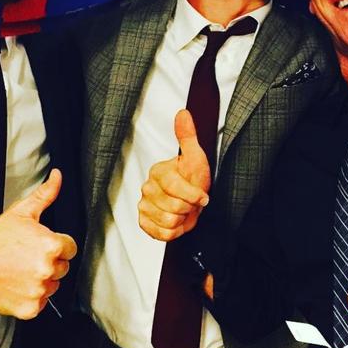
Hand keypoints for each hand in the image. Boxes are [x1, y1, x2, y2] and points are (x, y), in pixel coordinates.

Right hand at [0, 168, 77, 319]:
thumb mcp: (22, 212)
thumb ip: (45, 194)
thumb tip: (57, 177)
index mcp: (50, 245)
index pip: (71, 247)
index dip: (59, 244)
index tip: (44, 244)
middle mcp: (47, 269)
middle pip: (63, 266)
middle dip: (51, 260)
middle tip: (29, 256)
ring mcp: (38, 290)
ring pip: (54, 284)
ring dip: (43, 278)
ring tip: (23, 269)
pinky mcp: (30, 307)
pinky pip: (41, 302)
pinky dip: (32, 296)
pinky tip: (19, 283)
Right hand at [138, 109, 210, 240]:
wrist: (192, 200)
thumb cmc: (194, 178)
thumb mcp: (196, 156)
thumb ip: (188, 136)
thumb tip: (183, 113)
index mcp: (158, 171)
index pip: (174, 187)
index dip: (192, 194)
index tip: (203, 196)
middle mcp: (146, 187)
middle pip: (172, 206)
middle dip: (189, 208)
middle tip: (192, 203)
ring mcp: (143, 205)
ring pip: (167, 222)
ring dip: (182, 220)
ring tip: (185, 211)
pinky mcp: (144, 222)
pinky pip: (160, 234)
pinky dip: (174, 232)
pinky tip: (177, 222)